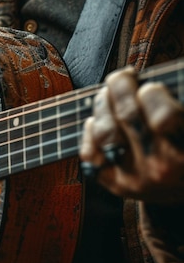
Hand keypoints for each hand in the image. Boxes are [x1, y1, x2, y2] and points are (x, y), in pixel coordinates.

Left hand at [80, 66, 183, 203]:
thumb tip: (146, 80)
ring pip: (105, 131)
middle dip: (120, 86)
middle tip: (122, 78)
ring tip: (108, 95)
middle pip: (128, 114)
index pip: (163, 116)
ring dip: (103, 105)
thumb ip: (172, 104)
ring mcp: (135, 179)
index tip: (150, 86)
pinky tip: (98, 120)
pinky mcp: (116, 184)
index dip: (151, 92)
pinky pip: (90, 153)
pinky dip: (91, 132)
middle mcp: (160, 168)